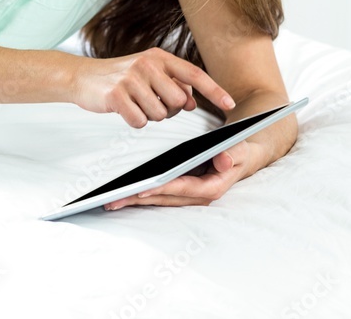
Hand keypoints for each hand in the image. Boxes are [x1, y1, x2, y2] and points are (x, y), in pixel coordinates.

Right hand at [70, 48, 235, 127]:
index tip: (230, 104)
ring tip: (134, 103)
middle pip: (178, 101)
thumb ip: (171, 84)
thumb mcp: (148, 74)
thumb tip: (191, 102)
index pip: (193, 74)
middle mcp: (147, 65)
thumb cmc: (119, 77)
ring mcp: (131, 79)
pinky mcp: (116, 95)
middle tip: (152, 103)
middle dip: (169, 110)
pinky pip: (139, 121)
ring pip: (159, 114)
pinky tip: (124, 110)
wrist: (82, 77)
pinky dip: (134, 121)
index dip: (213, 90)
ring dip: (149, 115)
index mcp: (158, 57)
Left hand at [101, 139, 265, 210]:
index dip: (163, 188)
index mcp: (212, 187)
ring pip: (158, 200)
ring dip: (135, 201)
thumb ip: (234, 154)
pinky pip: (158, 195)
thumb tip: (223, 160)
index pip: (183, 188)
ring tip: (110, 201)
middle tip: (114, 199)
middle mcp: (197, 196)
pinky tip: (122, 195)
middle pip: (164, 198)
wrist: (240, 157)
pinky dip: (140, 196)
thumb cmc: (238, 151)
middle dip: (139, 199)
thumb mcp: (240, 149)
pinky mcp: (179, 191)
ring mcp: (187, 195)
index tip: (143, 188)